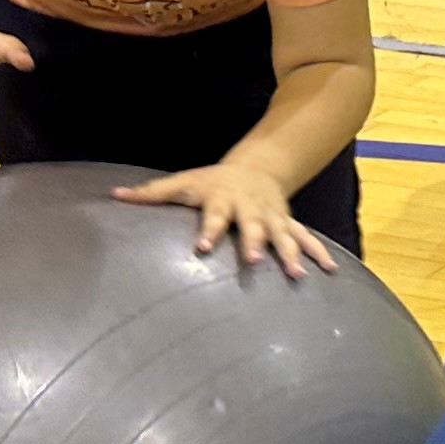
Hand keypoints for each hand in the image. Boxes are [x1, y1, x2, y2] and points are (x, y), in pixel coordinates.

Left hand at [119, 162, 336, 280]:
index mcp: (223, 201)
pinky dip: (318, 253)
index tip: (202, 248)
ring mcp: (273, 218)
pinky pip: (306, 239)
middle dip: (254, 243)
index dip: (209, 231)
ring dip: (292, 254)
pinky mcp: (288, 224)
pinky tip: (330, 271)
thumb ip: (151, 194)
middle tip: (253, 260)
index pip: (213, 217)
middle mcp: (250, 210)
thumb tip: (114, 196)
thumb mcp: (184, 182)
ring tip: (296, 275)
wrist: (257, 168)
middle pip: (253, 227)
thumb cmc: (213, 181)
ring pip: (284, 236)